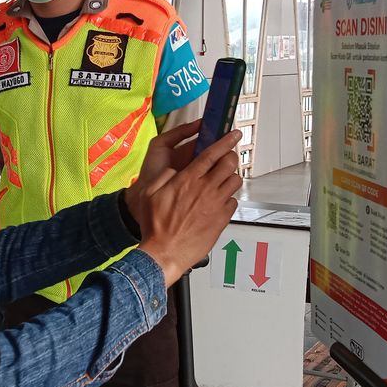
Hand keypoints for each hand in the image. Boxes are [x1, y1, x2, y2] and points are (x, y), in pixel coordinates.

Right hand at [135, 128, 242, 286]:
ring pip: (235, 182)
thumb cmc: (155, 226)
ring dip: (231, 178)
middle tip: (227, 158)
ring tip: (222, 181)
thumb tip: (174, 169)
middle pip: (229, 163)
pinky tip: (218, 203)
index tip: (233, 134)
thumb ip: (164, 177)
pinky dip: (228, 199)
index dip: (226, 141)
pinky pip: (233, 202)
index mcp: (188, 179)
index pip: (212, 153)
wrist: (164, 252)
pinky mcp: (222, 220)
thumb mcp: (150, 194)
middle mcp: (205, 189)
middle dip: (231, 156)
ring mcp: (216, 205)